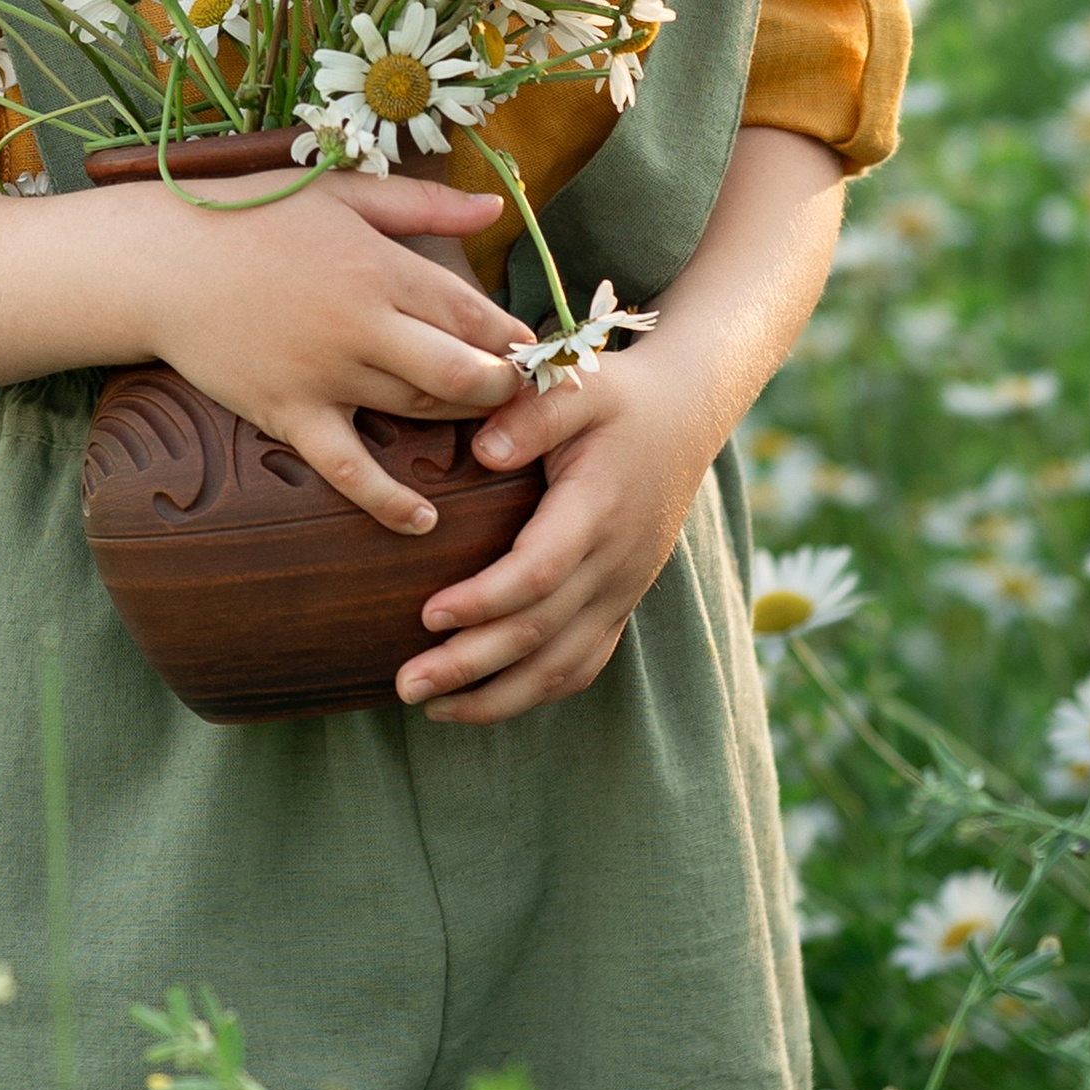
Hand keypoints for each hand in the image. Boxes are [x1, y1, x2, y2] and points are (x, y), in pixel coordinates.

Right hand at [130, 168, 532, 538]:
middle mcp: (362, 323)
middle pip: (462, 372)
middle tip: (519, 395)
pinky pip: (348, 468)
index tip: (534, 351)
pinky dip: (389, 500)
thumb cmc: (252, 216)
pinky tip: (423, 519)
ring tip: (488, 431)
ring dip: (462, 426)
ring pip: (418, 413)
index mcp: (380, 265)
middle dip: (503, 389)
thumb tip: (492, 207)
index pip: (474, 311)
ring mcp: (325, 373)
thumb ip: (422, 203)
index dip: (514, 337)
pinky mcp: (288, 413)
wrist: (161, 263)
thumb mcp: (341, 192)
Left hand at [395, 339, 721, 722]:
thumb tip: (482, 451)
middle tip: (406, 684)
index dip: (484, 601)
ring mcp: (622, 589)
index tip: (426, 616)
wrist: (684, 416)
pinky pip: (582, 664)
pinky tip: (484, 702)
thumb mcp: (578, 382)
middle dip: (470, 666)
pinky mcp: (621, 602)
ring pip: (562, 666)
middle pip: (541, 633)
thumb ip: (532, 412)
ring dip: (497, 697)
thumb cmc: (617, 396)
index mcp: (597, 508)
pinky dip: (535, 692)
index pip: (539, 573)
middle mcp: (615, 561)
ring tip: (432, 708)